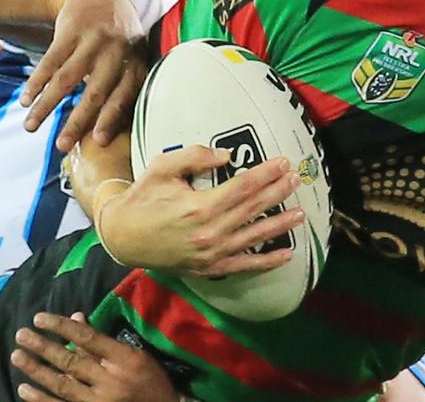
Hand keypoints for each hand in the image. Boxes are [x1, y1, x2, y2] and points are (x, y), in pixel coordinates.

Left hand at [12, 312, 176, 401]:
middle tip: (21, 335)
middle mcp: (110, 380)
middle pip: (70, 361)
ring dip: (36, 370)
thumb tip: (75, 318)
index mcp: (124, 359)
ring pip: (61, 384)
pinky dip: (40, 399)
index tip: (39, 318)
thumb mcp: (136, 357)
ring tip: (17, 356)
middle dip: (43, 347)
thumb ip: (104, 341)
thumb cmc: (151, 383)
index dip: (61, 327)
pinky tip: (24, 388)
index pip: (88, 338)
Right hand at [21, 0, 146, 151]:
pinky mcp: (70, 31)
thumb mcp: (133, 58)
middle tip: (61, 146)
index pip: (125, 95)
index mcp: (136, 62)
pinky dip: (36, 82)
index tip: (97, 142)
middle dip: (78, 122)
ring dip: (46, 105)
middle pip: (96, 92)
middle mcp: (117, 51)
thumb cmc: (118, 40)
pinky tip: (25, 99)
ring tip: (30, 126)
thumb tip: (113, 132)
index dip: (111, 119)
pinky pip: (50, 61)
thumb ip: (125, 87)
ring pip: (66, 79)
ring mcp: (93, 40)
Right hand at [98, 145, 304, 276]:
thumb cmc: (142, 198)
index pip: (243, 186)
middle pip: (253, 208)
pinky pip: (245, 266)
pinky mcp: (210, 269)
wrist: (123, 237)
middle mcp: (210, 232)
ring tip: (301, 212)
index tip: (283, 163)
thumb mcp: (162, 168)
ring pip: (255, 237)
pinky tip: (287, 255)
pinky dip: (268, 262)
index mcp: (200, 206)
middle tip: (297, 179)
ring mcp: (212, 253)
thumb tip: (226, 155)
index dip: (266, 174)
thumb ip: (194, 156)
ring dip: (280, 224)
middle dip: (278, 192)